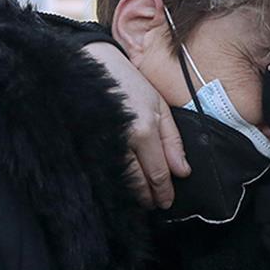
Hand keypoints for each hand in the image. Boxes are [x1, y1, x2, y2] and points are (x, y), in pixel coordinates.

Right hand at [84, 42, 189, 208]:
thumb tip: (183, 171)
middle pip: (138, 182)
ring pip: (120, 180)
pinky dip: (113, 181)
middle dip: (149, 197)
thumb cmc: (129, 82)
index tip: (167, 202)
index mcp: (144, 130)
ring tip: (141, 200)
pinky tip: (120, 185)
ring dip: (132, 194)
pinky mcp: (86, 144)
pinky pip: (102, 170)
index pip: (158, 173)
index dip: (164, 191)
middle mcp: (123, 140)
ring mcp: (102, 143)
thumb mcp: (159, 105)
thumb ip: (172, 140)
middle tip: (155, 205)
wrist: (92, 65)